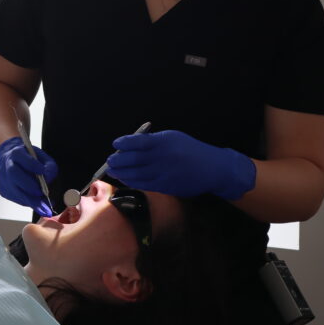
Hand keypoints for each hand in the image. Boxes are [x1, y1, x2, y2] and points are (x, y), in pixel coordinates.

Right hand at [0, 136, 57, 216]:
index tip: (43, 171)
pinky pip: (15, 198)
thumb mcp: (43, 158)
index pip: (21, 157)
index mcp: (16, 153)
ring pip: (14, 190)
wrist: (12, 162)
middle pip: (14, 174)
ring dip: (31, 199)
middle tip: (42, 192)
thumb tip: (48, 178)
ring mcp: (3, 179)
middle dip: (29, 185)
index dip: (32, 165)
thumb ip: (49, 166)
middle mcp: (7, 165)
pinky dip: (27, 202)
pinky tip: (35, 202)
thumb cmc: (30, 160)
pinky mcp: (3, 190)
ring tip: (44, 206)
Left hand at [105, 130, 255, 199]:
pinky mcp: (165, 186)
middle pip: (135, 159)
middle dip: (119, 160)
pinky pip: (144, 184)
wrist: (212, 169)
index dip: (125, 143)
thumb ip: (153, 141)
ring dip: (122, 172)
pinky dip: (131, 181)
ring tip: (113, 170)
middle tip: (110, 160)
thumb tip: (130, 146)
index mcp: (165, 142)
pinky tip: (125, 178)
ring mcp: (164, 173)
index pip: (139, 142)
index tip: (116, 143)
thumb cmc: (190, 151)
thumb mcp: (173, 138)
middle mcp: (163, 158)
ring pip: (137, 174)